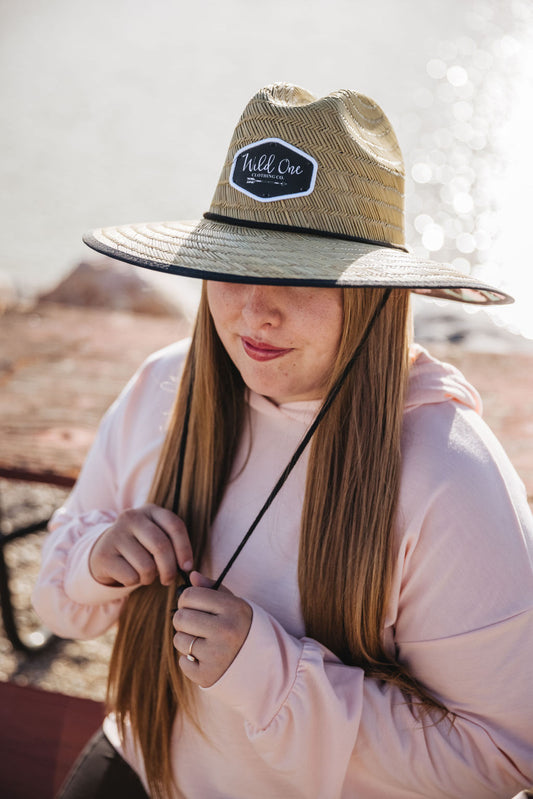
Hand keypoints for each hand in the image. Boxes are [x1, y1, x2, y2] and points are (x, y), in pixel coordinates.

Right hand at [89, 504, 192, 587]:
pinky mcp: (104, 554)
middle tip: (168, 579)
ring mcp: (115, 534)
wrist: (105, 552)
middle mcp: (132, 517)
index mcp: (150, 510)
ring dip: (150, 577)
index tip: (187, 567)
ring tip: (145, 574)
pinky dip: (134, 582)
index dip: (184, 549)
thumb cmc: (140, 547)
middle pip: (161, 546)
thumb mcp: (155, 538)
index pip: (174, 526)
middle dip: (169, 569)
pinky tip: (129, 575)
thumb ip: (171, 545)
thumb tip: (187, 567)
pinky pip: (131, 577)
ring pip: (146, 566)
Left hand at [172, 571, 252, 687]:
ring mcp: (216, 655)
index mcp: (233, 609)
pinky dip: (190, 661)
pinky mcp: (208, 676)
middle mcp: (225, 631)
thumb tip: (192, 576)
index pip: (190, 595)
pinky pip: (182, 662)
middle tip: (195, 624)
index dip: (187, 600)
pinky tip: (206, 659)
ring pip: (179, 640)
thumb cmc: (246, 630)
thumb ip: (213, 589)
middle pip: (180, 617)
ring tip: (203, 642)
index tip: (193, 606)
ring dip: (186, 640)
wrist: (266, 668)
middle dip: (183, 620)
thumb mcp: (237, 605)